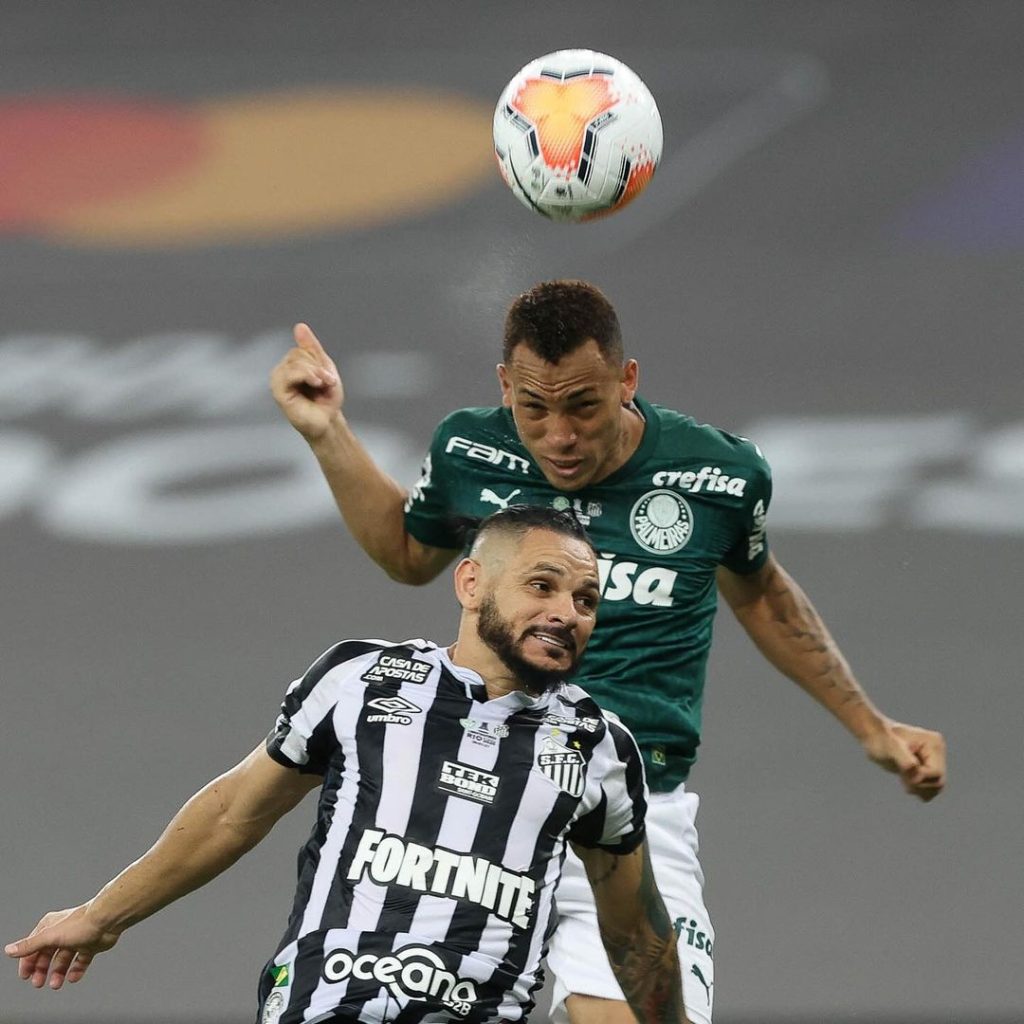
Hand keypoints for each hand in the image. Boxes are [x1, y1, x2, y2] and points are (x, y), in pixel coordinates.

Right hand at [5, 904, 120, 989]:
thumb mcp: (50, 936)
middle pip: (48, 954)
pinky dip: (76, 970)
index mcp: (51, 927)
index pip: (34, 946)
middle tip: (39, 983)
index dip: (28, 961)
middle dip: (42, 969)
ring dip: (58, 973)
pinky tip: (73, 978)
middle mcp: (63, 932)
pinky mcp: (91, 945)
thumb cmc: (81, 923)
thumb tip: (9, 950)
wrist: (108, 920)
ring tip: (56, 984)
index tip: (25, 976)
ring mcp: (77, 939)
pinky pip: (81, 961)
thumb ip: (30, 945)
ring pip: (64, 959)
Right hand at [270, 322, 342, 441]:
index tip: (329, 378)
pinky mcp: (278, 391)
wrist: (327, 421)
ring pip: (295, 362)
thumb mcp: (323, 367)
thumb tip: (299, 326)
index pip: (301, 349)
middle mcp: (280, 371)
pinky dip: (307, 376)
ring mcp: (277, 381)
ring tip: (322, 386)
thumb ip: (311, 347)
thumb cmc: (325, 398)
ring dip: (315, 373)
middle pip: (298, 354)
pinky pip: (290, 374)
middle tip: (327, 383)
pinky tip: (316, 384)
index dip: (318, 361)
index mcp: (290, 365)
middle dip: (317, 367)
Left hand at [862, 720, 946, 800]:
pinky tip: (905, 779)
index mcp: (934, 744)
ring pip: (936, 787)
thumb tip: (914, 768)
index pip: (936, 773)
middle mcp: (937, 751)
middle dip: (920, 785)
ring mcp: (934, 760)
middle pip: (938, 782)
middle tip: (902, 779)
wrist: (874, 736)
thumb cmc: (881, 740)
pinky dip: (918, 789)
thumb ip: (903, 760)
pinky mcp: (927, 767)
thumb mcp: (891, 749)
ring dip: (919, 789)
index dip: (920, 779)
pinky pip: (930, 787)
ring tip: (903, 778)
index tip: (903, 773)